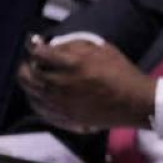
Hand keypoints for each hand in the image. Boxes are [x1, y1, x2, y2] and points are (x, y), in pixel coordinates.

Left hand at [18, 38, 154, 129]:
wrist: (135, 103)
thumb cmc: (122, 72)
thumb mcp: (102, 49)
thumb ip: (75, 44)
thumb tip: (54, 45)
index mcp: (71, 64)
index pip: (38, 53)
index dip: (36, 47)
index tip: (38, 46)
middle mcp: (61, 84)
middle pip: (27, 75)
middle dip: (27, 66)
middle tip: (33, 63)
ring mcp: (62, 104)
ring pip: (31, 94)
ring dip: (29, 84)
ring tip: (36, 80)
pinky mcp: (66, 118)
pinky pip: (42, 111)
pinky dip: (37, 102)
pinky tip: (40, 98)